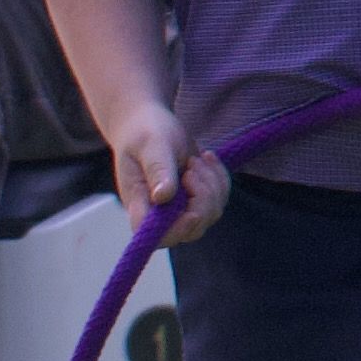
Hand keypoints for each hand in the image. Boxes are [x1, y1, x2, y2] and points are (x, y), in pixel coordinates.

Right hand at [105, 106, 230, 245]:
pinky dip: (219, 179)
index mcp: (141, 204)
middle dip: (203, 200)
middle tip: (192, 166)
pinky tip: (206, 157)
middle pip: (190, 230)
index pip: (157, 237)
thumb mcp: (151, 146)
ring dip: (212, 185)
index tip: (192, 213)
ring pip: (209, 215)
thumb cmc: (144, 132)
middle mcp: (159, 212)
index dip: (178, 232)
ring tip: (196, 160)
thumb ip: (157, 170)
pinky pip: (219, 199)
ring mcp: (178, 207)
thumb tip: (162, 197)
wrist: (146, 122)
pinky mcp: (195, 198)